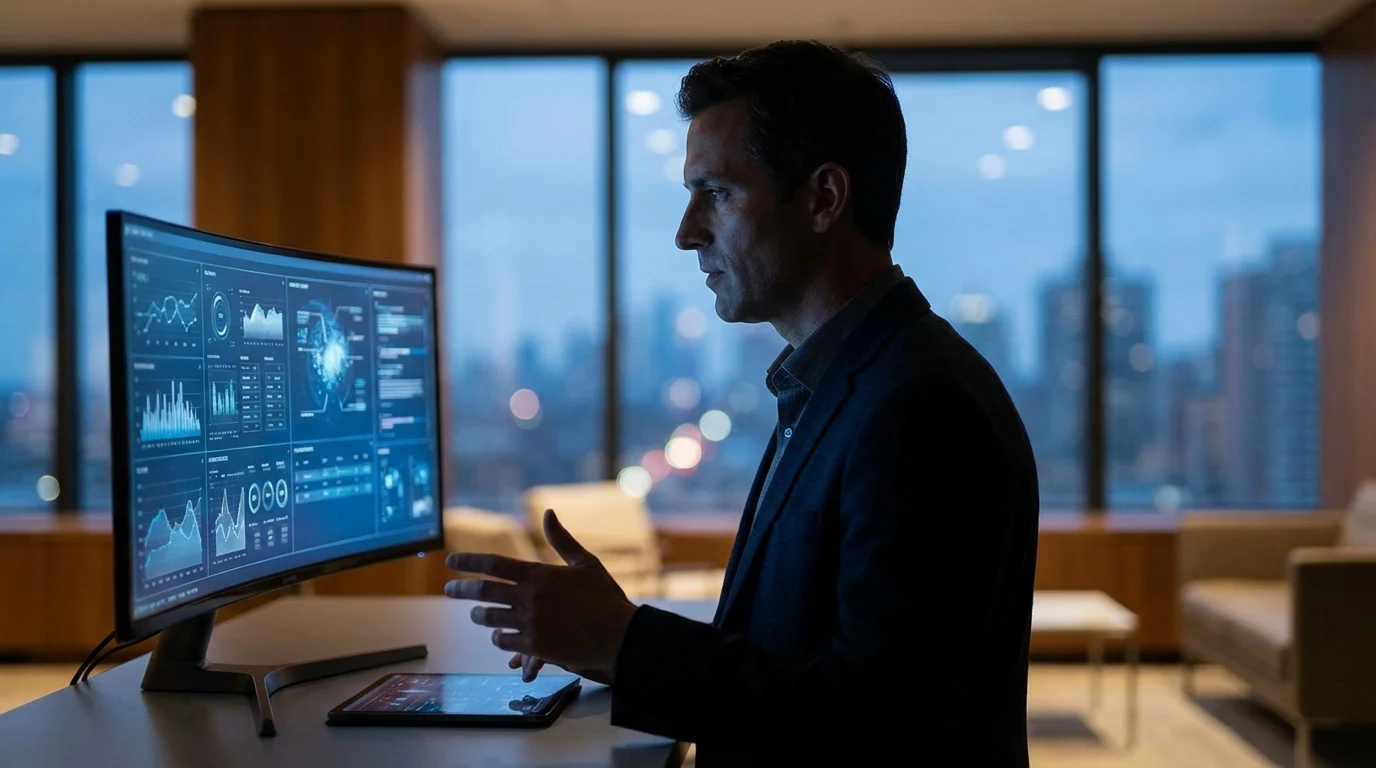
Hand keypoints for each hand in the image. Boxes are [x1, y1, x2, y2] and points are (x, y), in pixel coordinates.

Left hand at [445, 509, 637, 681]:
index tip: (451, 561)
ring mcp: (530, 623)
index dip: (468, 561)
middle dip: (461, 589)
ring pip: (489, 618)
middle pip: (483, 591)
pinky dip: (498, 638)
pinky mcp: (534, 647)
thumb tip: (548, 512)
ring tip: (477, 614)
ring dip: (480, 615)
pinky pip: (503, 642)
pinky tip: (499, 635)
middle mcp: (529, 597)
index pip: (493, 563)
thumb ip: (561, 539)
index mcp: (539, 574)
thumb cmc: (605, 597)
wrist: (619, 636)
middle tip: (449, 589)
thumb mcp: (586, 563)